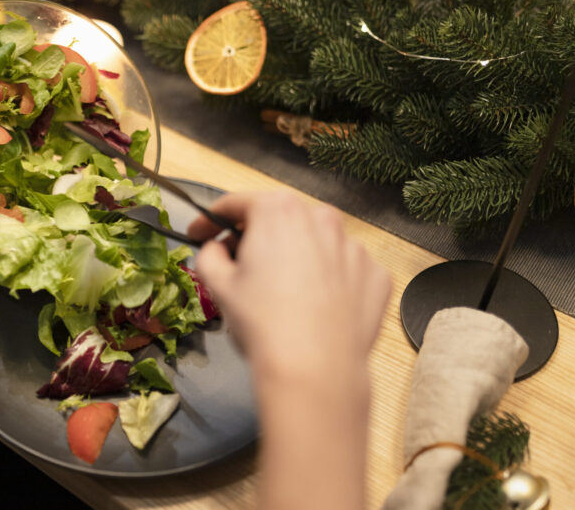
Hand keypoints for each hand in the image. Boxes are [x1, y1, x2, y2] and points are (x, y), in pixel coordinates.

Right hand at [187, 191, 389, 378]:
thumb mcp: (218, 285)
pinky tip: (313, 306)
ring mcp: (354, 246)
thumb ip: (209, 255)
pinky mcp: (375, 275)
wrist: (314, 369)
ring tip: (279, 292)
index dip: (210, 220)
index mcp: (278, 211)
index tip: (198, 235)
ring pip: (314, 243)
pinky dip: (326, 279)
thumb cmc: (263, 324)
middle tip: (237, 265)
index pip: (235, 204)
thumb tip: (217, 250)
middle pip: (279, 218)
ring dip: (294, 257)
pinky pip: (343, 268)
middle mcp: (321, 218)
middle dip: (255, 237)